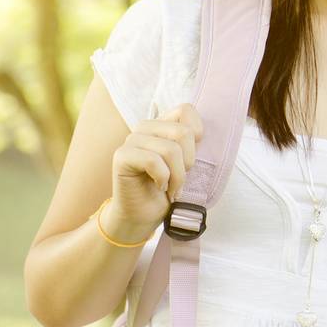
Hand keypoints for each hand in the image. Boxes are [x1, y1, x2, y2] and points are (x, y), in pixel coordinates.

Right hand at [109, 103, 201, 238]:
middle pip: (183, 133)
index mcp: (162, 124)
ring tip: (172, 188)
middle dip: (188, 162)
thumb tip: (204, 131)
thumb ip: (192, 143)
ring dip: (177, 176)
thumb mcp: (186, 162)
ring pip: (171, 149)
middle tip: (180, 179)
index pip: (186, 110)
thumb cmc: (167, 189)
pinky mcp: (122, 156)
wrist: (143, 215)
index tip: (190, 159)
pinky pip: (153, 161)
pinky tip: (159, 187)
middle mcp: (145, 127)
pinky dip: (163, 179)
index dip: (196, 134)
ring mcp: (131, 140)